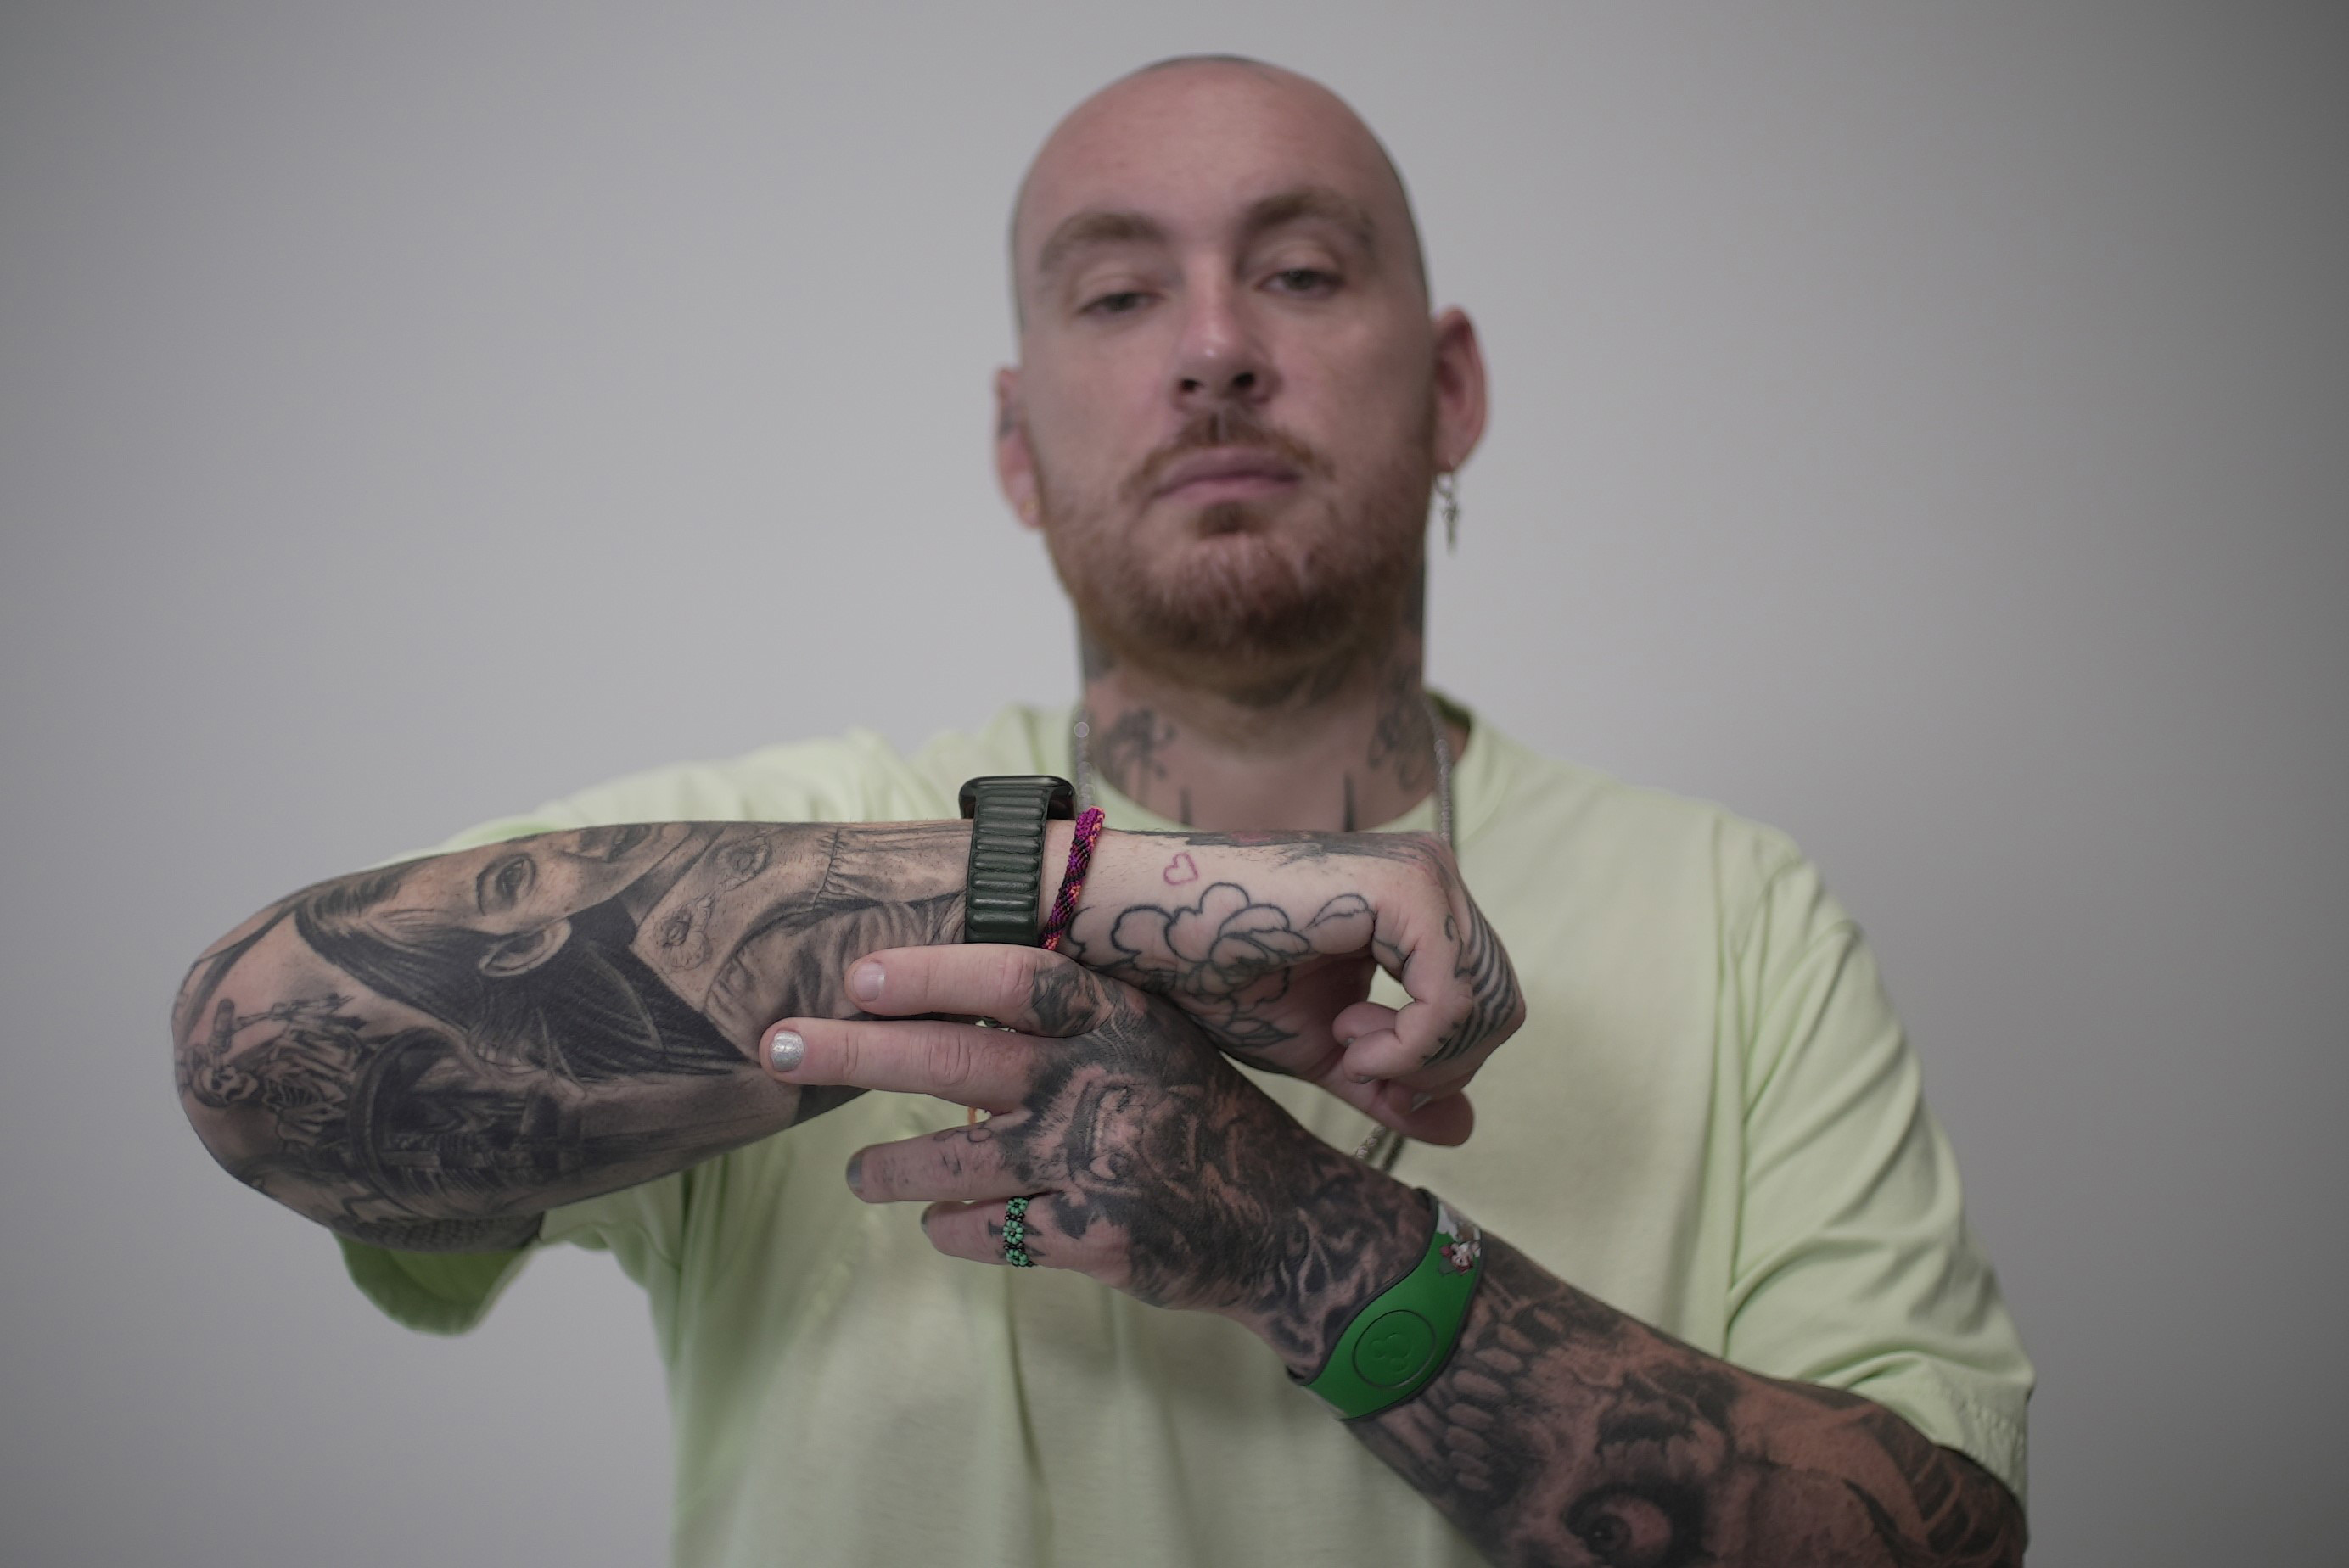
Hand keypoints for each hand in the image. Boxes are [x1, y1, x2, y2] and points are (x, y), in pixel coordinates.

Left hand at [762, 947, 1428, 1369]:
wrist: (1285, 1222)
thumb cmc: (1196, 1116)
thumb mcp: (1151, 1040)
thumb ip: (1068, 1015)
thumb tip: (939, 988)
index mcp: (1122, 1017)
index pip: (1012, 978)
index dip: (929, 973)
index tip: (858, 975)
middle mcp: (1105, 1080)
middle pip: (954, 1061)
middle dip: (854, 1051)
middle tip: (780, 1046)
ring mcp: (1098, 1162)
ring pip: (952, 1163)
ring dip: (890, 1169)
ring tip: (860, 1177)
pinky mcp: (1092, 1238)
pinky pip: (986, 1232)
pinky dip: (955, 1228)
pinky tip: (947, 1224)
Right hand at [1065, 830, 1524, 1127]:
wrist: (1149, 933)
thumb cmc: (1220, 978)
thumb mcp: (1324, 1047)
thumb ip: (1394, 1080)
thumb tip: (1467, 1129)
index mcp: (1419, 905)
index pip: (1486, 1004)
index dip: (1436, 1064)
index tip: (1359, 1064)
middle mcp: (1432, 875)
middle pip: (1501, 1007)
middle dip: (1434, 1064)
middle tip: (1353, 1058)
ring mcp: (1424, 873)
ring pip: (1489, 1004)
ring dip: (1418, 1055)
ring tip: (1344, 1041)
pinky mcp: (1407, 885)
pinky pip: (1454, 996)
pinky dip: (1410, 1043)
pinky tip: (1347, 1037)